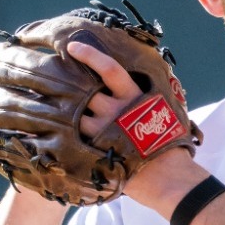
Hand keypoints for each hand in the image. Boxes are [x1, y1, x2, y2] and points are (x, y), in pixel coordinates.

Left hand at [68, 39, 209, 216]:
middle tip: (53, 78)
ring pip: (76, 114)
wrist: (169, 177)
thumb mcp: (166, 112)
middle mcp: (117, 110)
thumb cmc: (171, 145)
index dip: (90, 55)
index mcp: (135, 97)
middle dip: (71, 85)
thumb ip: (150, 97)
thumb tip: (138, 86)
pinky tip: (56, 132)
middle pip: (85, 90)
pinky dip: (66, 133)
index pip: (109, 68)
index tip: (72, 47)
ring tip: (53, 107)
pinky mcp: (97, 150)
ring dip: (66, 111)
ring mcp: (105, 130)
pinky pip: (74, 137)